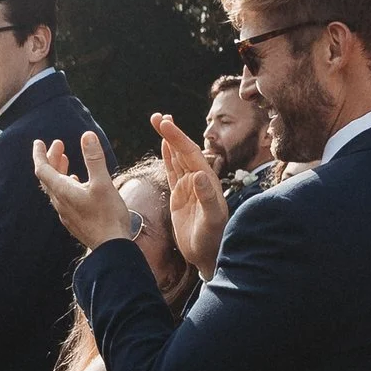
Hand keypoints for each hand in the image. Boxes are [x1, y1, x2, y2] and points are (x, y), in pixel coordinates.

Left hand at [31, 127, 136, 249]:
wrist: (111, 247)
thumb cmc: (108, 215)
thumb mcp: (103, 183)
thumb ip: (94, 159)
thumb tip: (87, 135)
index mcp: (63, 191)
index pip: (42, 169)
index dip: (39, 154)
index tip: (38, 141)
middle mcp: (60, 202)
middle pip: (48, 177)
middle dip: (51, 159)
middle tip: (59, 145)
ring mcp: (66, 212)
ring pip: (55, 187)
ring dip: (59, 171)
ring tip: (66, 159)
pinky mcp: (74, 220)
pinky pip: (63, 198)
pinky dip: (66, 184)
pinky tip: (77, 183)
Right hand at [150, 113, 228, 276]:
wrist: (209, 254)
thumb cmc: (213, 239)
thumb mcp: (212, 220)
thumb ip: (207, 197)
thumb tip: (198, 176)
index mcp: (206, 181)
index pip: (191, 154)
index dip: (178, 138)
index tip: (165, 124)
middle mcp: (199, 180)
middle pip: (184, 151)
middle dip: (171, 133)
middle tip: (157, 116)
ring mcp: (189, 187)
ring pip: (178, 158)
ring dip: (169, 140)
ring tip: (159, 122)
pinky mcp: (180, 195)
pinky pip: (173, 171)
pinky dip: (168, 157)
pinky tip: (164, 145)